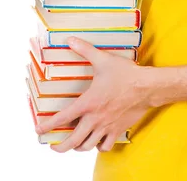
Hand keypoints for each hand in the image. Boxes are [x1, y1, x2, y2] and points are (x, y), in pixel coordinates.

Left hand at [35, 37, 152, 152]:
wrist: (147, 87)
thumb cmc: (126, 74)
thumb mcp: (103, 59)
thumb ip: (85, 50)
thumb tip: (70, 40)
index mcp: (88, 103)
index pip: (62, 118)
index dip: (47, 126)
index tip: (39, 130)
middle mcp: (95, 119)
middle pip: (72, 141)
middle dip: (60, 147)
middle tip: (53, 146)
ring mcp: (106, 127)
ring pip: (87, 146)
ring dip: (78, 147)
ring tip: (74, 143)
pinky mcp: (117, 130)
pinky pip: (105, 146)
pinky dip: (98, 146)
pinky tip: (96, 140)